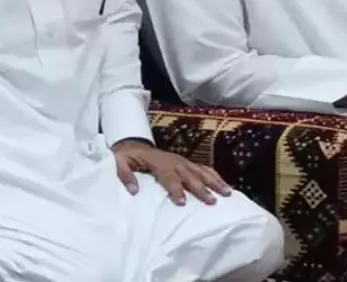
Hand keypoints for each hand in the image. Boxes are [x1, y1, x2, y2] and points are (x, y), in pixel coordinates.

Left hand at [111, 139, 231, 205]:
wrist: (135, 143)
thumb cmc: (127, 156)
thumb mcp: (120, 163)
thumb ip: (125, 175)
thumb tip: (133, 191)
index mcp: (159, 163)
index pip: (169, 177)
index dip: (175, 190)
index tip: (182, 203)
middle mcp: (174, 161)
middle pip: (190, 176)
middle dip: (201, 189)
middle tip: (212, 201)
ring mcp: (183, 161)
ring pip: (201, 171)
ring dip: (214, 182)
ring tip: (227, 193)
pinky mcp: (187, 162)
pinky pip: (204, 168)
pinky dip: (215, 176)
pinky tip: (224, 184)